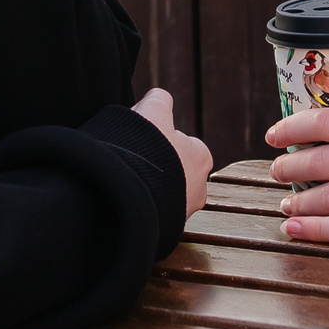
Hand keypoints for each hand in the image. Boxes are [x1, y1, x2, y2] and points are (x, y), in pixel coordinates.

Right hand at [132, 87, 211, 216]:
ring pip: (165, 195)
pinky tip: (126, 196)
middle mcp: (198, 188)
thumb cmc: (147, 149)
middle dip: (160, 168)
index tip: (145, 141)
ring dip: (150, 189)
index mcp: (201, 158)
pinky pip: (153, 214)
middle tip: (135, 162)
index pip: (185, 145)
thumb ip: (159, 100)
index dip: (162, 140)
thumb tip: (159, 97)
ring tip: (128, 181)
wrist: (131, 192)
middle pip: (177, 172)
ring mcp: (182, 212)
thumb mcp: (152, 111)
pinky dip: (142, 206)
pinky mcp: (164, 231)